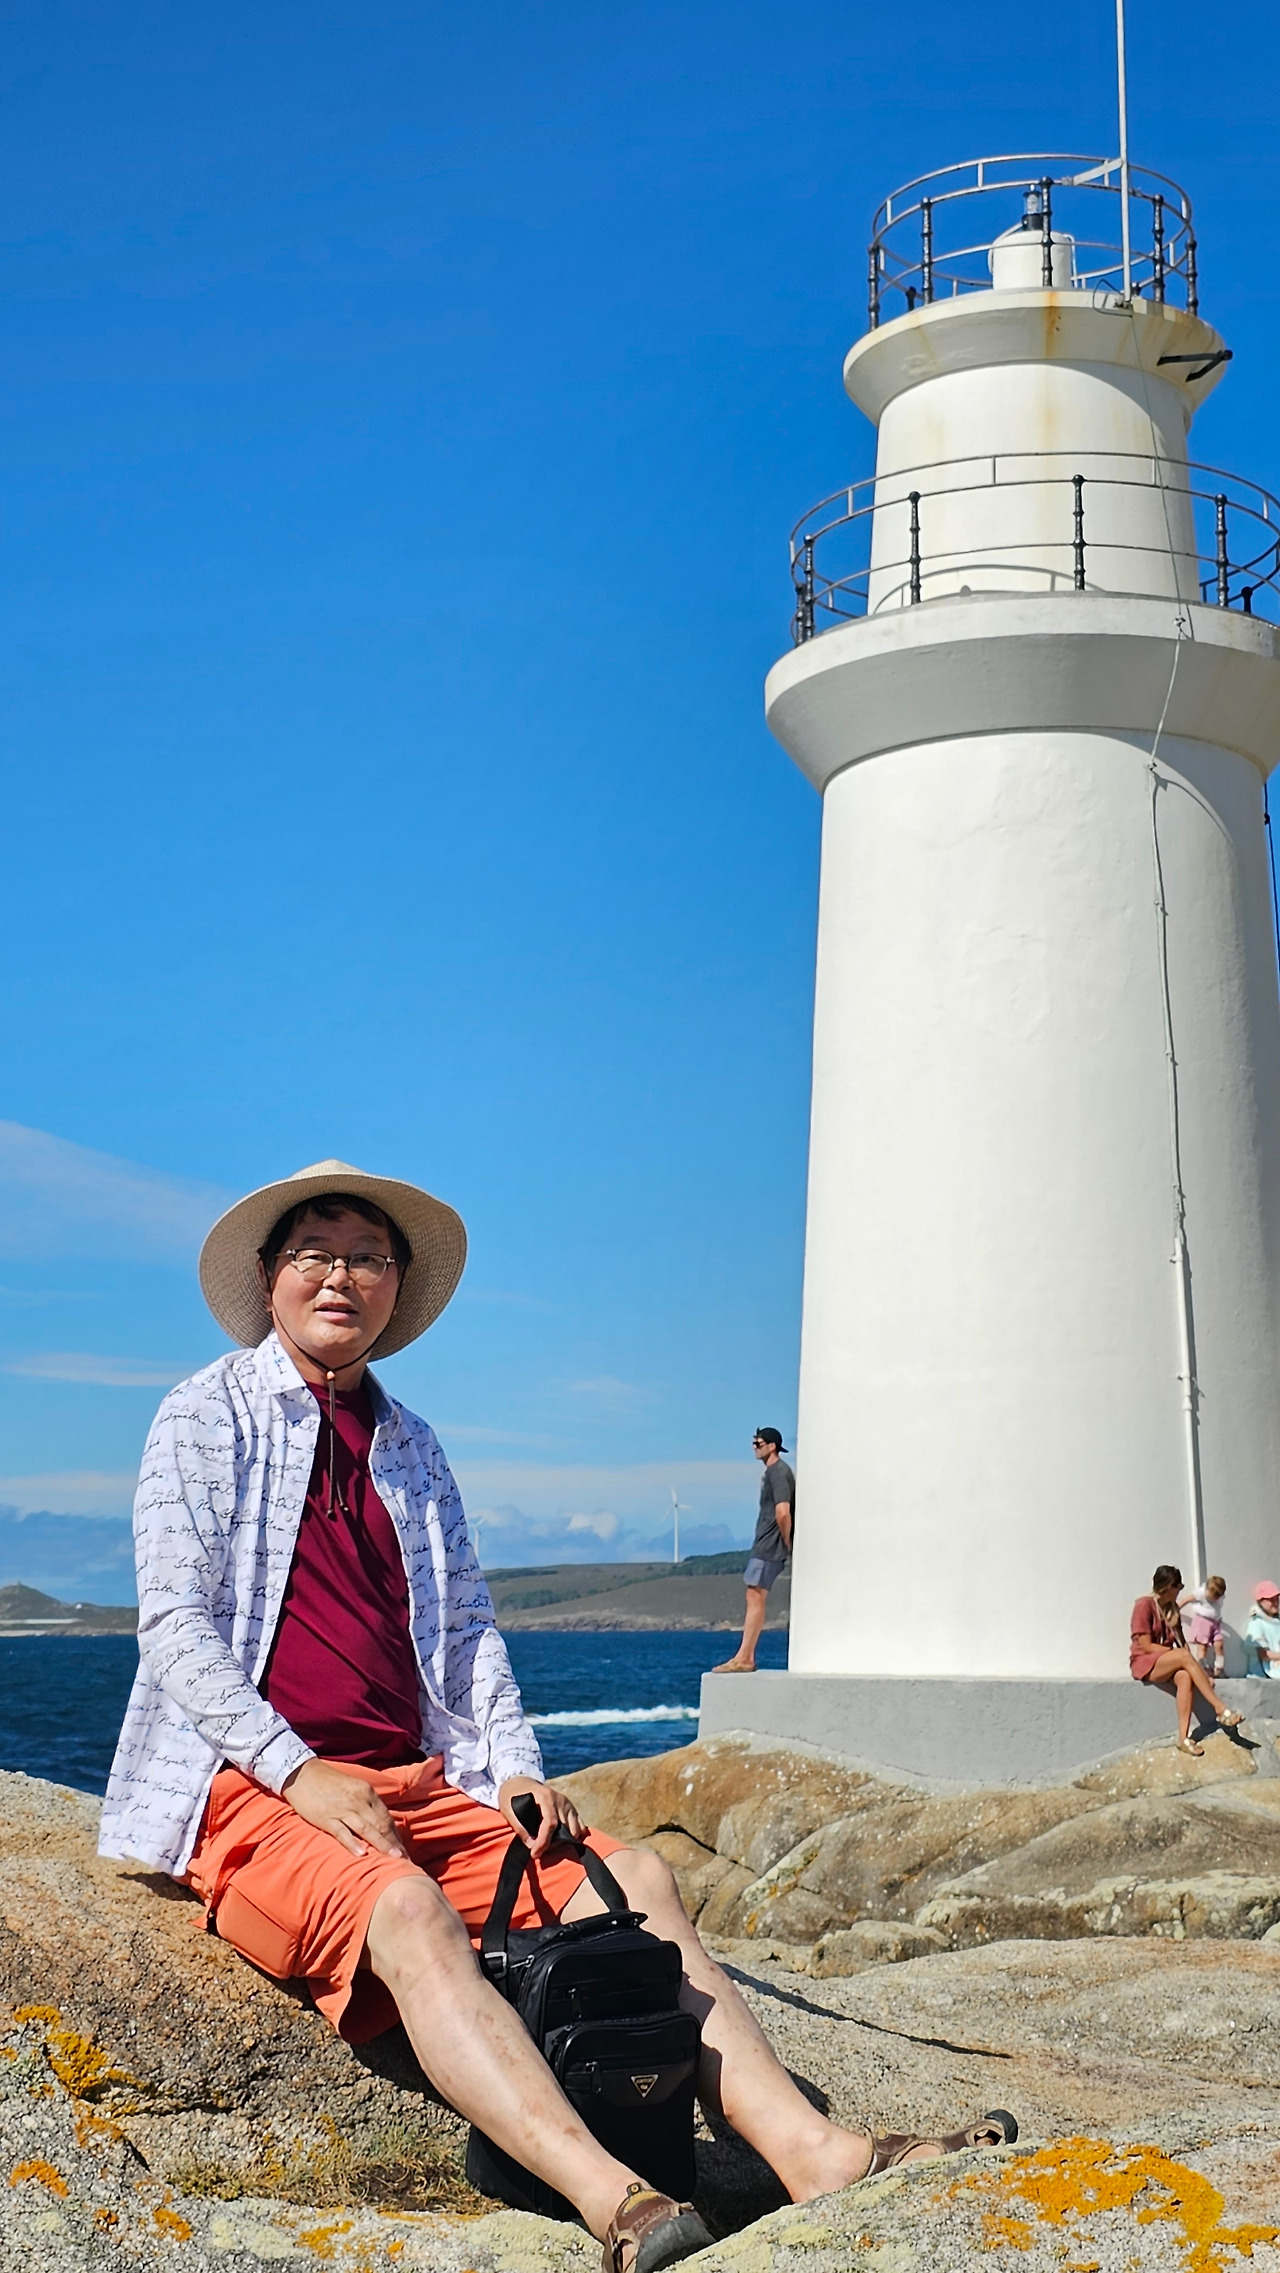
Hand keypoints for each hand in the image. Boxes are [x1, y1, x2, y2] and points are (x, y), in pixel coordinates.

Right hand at [281, 1759, 407, 1858]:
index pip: (386, 1818)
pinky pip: (342, 1832)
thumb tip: (380, 1824)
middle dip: (393, 1844)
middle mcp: (359, 1800)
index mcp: (367, 1792)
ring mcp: (342, 1809)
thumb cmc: (329, 1782)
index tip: (404, 1851)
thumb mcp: (354, 1788)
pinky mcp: (326, 1818)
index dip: (396, 1836)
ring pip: (367, 1829)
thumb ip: (366, 1804)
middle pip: (381, 1825)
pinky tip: (362, 1855)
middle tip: (404, 1861)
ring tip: (393, 1860)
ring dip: (382, 1845)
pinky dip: (353, 1844)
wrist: (301, 1774)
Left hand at [498, 1777, 585, 1859]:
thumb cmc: (512, 1795)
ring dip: (563, 1842)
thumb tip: (531, 1845)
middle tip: (538, 1852)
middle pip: (563, 1828)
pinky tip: (564, 1842)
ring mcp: (567, 1803)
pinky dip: (574, 1836)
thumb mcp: (508, 1809)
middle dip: (552, 1845)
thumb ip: (519, 1827)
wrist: (520, 1782)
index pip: (550, 1823)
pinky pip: (580, 1826)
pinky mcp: (571, 1808)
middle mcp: (560, 1800)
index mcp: (545, 1797)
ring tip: (548, 1846)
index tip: (535, 1854)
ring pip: (573, 1830)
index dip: (543, 1841)